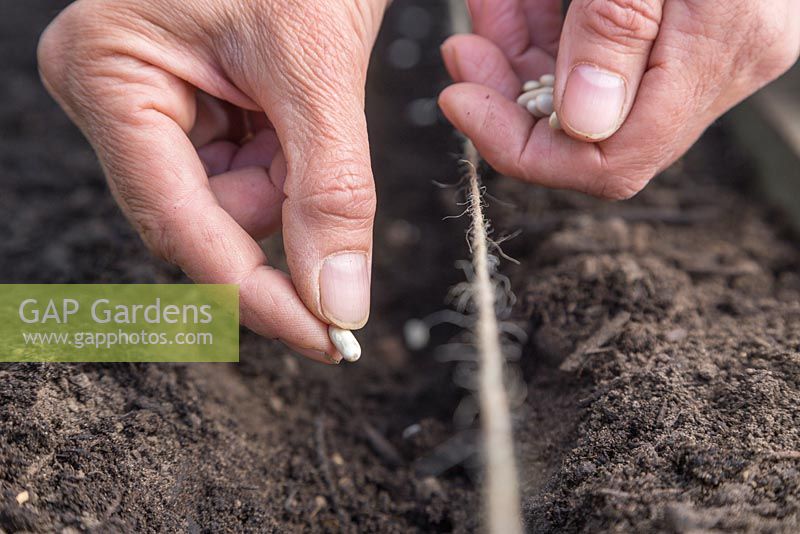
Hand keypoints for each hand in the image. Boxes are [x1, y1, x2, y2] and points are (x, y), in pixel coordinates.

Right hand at [38, 0, 386, 362]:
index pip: (180, 225)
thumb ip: (329, 187)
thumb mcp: (315, 61)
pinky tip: (294, 105)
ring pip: (229, 200)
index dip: (257, 294)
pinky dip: (287, 158)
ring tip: (306, 101)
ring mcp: (149, 99)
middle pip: (203, 219)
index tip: (325, 338)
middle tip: (318, 149)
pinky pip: (243, 167)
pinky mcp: (190, 101)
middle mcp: (114, 94)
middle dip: (278, 209)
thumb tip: (337, 300)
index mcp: (108, 74)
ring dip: (287, 178)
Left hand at [440, 0, 798, 197]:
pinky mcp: (688, 21)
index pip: (613, 160)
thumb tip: (581, 123)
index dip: (524, 147)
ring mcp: (707, 44)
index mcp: (718, 54)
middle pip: (595, 126)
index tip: (462, 101)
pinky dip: (550, 30)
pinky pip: (608, 48)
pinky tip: (508, 3)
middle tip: (462, 54)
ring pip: (593, 88)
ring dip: (522, 58)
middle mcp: (721, 63)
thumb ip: (614, 32)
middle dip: (513, 95)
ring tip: (478, 17)